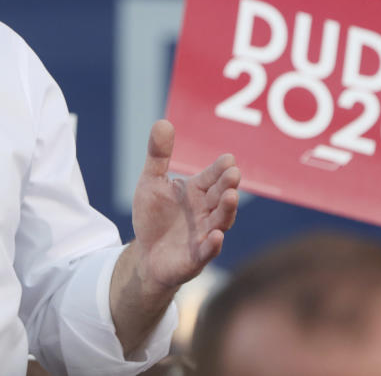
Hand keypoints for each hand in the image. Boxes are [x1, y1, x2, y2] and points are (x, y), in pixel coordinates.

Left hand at [132, 120, 239, 290]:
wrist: (146, 253)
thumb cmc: (153, 215)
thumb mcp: (151, 182)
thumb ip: (158, 155)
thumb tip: (163, 122)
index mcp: (197, 191)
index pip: (212, 177)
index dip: (220, 169)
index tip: (228, 159)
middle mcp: (206, 211)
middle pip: (220, 196)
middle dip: (228, 185)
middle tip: (234, 173)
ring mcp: (204, 234)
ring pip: (220, 221)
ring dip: (227, 210)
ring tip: (231, 196)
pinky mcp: (196, 257)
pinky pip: (207, 251)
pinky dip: (212, 245)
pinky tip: (215, 237)